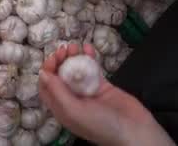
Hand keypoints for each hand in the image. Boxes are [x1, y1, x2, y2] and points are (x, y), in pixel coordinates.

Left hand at [39, 44, 175, 145]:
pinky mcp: (102, 85)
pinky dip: (88, 57)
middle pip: (60, 76)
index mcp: (62, 109)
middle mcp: (72, 100)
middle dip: (59, 61)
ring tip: (75, 46)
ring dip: (73, 56)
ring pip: (75, 70)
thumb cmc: (102, 125)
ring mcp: (87, 92)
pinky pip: (92, 68)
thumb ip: (58, 92)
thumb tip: (42, 74)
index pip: (47, 87)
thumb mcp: (74, 111)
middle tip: (64, 49)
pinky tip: (87, 47)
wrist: (135, 131)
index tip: (52, 59)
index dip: (47, 72)